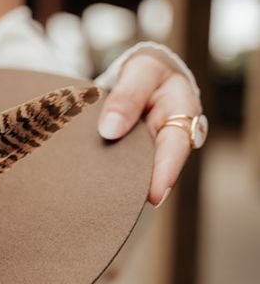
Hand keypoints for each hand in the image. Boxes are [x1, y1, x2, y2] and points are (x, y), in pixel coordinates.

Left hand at [97, 53, 201, 205]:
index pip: (175, 146)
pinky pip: (130, 170)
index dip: (166, 172)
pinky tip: (101, 196)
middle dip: (148, 188)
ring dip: (130, 188)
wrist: (141, 77)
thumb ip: (127, 96)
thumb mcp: (139, 72)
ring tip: (112, 209)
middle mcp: (172, 135)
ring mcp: (155, 148)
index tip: (155, 196)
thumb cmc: (144, 74)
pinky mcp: (137, 156)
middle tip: (131, 210)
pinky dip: (117, 180)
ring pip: (144, 171)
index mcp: (181, 111)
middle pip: (161, 167)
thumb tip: (110, 130)